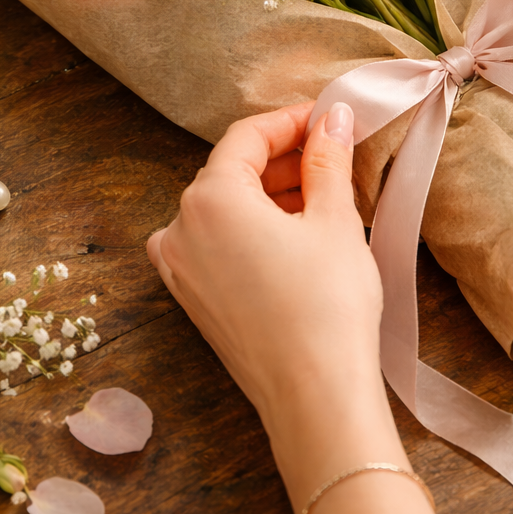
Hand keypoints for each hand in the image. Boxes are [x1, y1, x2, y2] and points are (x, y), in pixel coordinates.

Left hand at [147, 101, 384, 434]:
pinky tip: (297, 234)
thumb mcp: (334, 220)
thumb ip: (326, 159)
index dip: (291, 120)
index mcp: (208, 199)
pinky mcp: (191, 298)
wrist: (314, 396)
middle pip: (231, 172)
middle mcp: (178, 228)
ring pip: (224, 209)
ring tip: (325, 195)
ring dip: (270, 195)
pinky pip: (217, 244)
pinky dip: (252, 230)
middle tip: (333, 153)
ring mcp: (179, 267)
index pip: (247, 137)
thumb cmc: (326, 307)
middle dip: (283, 158)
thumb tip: (331, 120)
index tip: (327, 118)